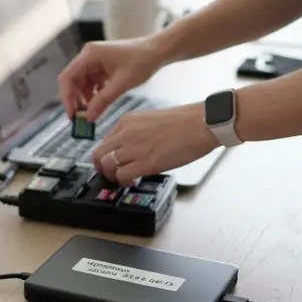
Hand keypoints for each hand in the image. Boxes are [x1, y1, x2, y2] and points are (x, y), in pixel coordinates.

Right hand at [57, 38, 164, 119]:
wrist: (158, 51)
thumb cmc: (142, 60)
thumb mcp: (121, 84)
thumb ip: (103, 101)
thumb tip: (88, 117)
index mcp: (90, 55)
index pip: (67, 77)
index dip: (67, 98)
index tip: (72, 115)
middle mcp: (89, 56)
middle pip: (72, 81)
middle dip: (75, 101)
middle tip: (80, 120)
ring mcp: (95, 61)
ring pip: (81, 84)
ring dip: (85, 100)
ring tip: (90, 115)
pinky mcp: (102, 67)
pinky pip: (91, 84)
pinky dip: (93, 96)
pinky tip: (99, 106)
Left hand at [91, 104, 217, 185]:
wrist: (202, 124)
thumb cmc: (185, 122)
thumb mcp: (151, 120)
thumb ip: (136, 132)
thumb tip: (131, 149)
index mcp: (127, 121)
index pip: (105, 142)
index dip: (107, 156)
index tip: (113, 164)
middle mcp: (125, 133)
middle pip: (99, 155)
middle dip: (102, 169)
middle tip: (111, 176)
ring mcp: (134, 148)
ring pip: (107, 166)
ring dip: (112, 177)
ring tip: (124, 180)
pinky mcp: (145, 162)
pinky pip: (122, 176)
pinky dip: (124, 182)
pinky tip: (134, 181)